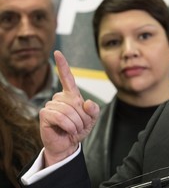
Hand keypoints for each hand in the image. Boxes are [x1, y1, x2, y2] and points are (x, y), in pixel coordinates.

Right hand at [39, 50, 99, 166]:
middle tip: (79, 125)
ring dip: (76, 123)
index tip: (58, 52)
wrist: (68, 145)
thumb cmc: (78, 129)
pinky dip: (68, 125)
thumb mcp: (92, 119)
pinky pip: (59, 117)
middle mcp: (59, 97)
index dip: (63, 65)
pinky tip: (67, 130)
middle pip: (76, 102)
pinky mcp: (44, 114)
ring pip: (68, 110)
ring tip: (73, 129)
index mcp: (71, 95)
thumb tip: (87, 103)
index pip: (67, 77)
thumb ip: (94, 110)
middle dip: (82, 117)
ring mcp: (50, 105)